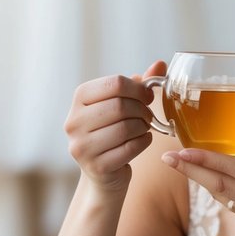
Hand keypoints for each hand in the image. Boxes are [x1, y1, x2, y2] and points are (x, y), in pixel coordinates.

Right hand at [65, 61, 166, 194]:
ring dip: (143, 126)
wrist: (103, 171)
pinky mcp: (95, 166)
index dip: (138, 88)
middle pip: (120, 105)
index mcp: (79, 98)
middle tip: (148, 115)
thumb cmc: (114, 129)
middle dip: (142, 109)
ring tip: (144, 127)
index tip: (148, 96)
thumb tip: (160, 64)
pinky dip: (144, 142)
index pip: (114, 83)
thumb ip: (140, 84)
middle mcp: (74, 121)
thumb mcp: (124, 102)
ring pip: (125, 127)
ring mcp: (82, 146)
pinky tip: (143, 140)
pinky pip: (130, 148)